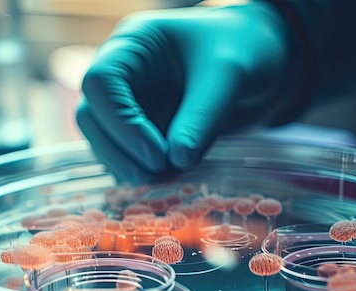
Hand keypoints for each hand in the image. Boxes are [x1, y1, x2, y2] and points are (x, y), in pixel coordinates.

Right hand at [76, 3, 294, 181]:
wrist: (264, 63)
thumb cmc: (244, 50)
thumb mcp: (228, 76)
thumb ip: (201, 117)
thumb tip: (176, 162)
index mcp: (134, 45)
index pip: (100, 83)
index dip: (121, 123)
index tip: (158, 153)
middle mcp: (123, 75)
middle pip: (91, 117)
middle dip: (118, 152)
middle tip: (157, 175)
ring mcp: (130, 104)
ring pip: (104, 142)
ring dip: (128, 167)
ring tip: (170, 179)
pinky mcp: (143, 131)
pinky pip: (127, 156)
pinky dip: (143, 172)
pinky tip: (171, 179)